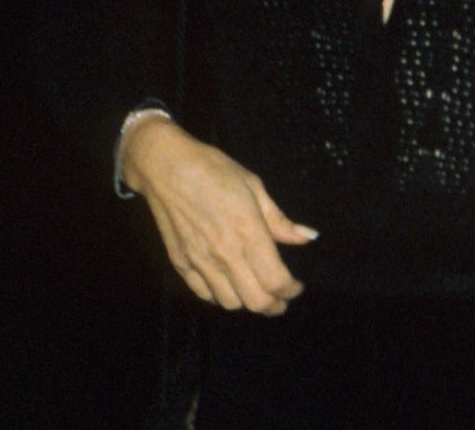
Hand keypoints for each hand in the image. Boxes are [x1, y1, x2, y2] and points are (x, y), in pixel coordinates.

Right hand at [121, 117, 317, 314]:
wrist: (166, 168)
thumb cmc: (215, 170)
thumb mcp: (255, 187)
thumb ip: (280, 221)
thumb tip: (308, 237)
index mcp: (247, 231)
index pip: (275, 279)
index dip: (291, 290)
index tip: (296, 287)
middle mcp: (224, 253)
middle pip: (255, 301)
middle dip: (274, 306)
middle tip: (282, 300)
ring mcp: (200, 261)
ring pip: (229, 303)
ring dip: (247, 303)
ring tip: (257, 292)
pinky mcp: (181, 263)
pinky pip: (204, 294)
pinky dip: (221, 297)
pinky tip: (230, 286)